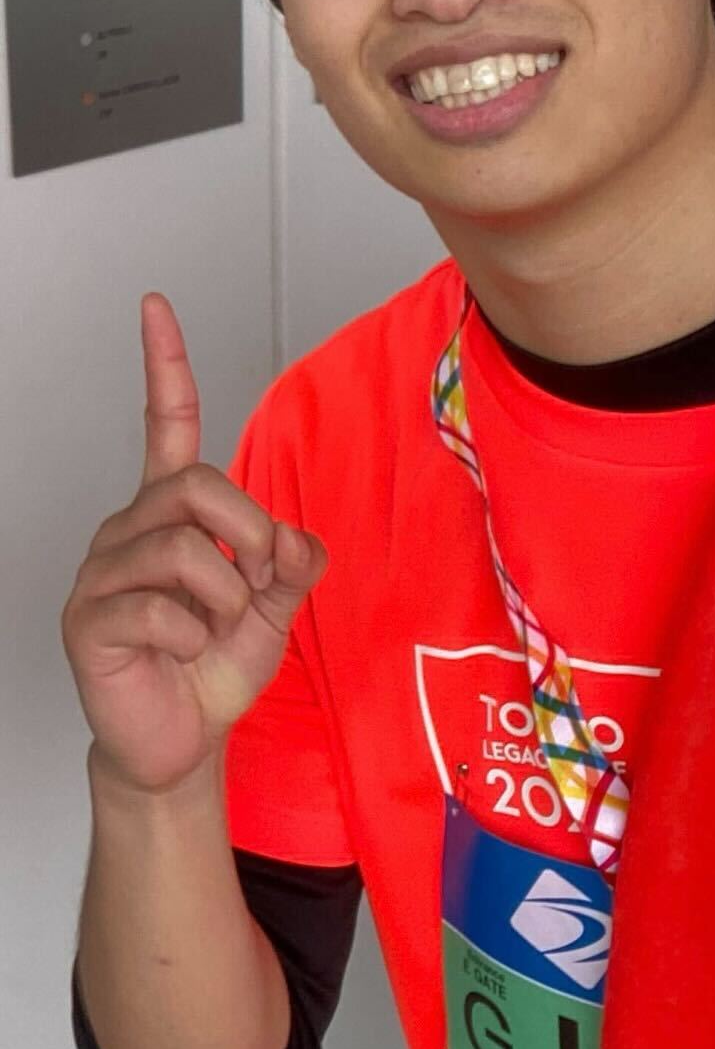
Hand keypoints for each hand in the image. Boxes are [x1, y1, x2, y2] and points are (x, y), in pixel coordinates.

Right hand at [61, 293, 326, 796]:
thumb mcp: (276, 606)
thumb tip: (291, 537)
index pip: (164, 423)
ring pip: (184, 548)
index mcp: (173, 513)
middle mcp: (130, 529)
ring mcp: (103, 572)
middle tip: (255, 585)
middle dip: (249, 533)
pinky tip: (181, 651)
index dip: (163, 364)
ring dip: (225, 597)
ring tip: (213, 629)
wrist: (180, 742)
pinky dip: (192, 634)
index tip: (155, 306)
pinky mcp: (88, 619)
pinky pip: (158, 606)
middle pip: (199, 486)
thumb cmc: (214, 666)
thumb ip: (293, 562)